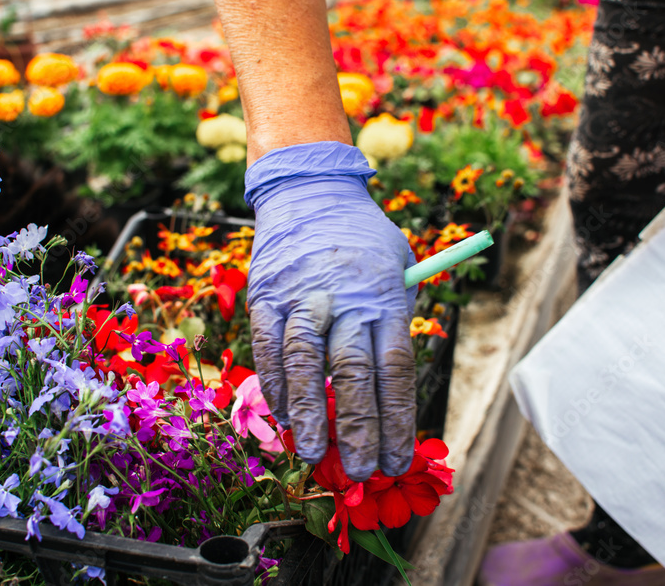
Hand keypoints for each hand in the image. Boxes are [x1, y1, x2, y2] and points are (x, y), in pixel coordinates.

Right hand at [245, 141, 416, 481]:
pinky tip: (285, 418)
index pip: (394, 369)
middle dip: (358, 429)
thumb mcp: (398, 269)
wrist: (310, 193)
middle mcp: (344, 300)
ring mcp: (300, 297)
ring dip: (309, 414)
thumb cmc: (362, 241)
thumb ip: (396, 321)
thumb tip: (390, 393)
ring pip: (303, 363)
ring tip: (314, 454)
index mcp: (384, 297)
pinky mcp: (266, 296)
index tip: (397, 459)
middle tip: (362, 471)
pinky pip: (269, 349)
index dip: (396, 421)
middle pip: (352, 372)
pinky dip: (275, 387)